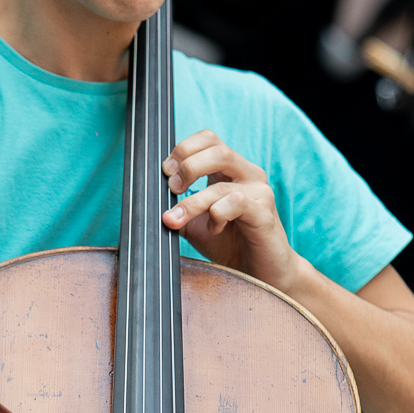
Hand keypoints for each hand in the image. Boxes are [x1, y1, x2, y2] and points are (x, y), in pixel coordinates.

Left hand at [161, 131, 295, 291]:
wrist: (258, 273)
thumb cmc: (228, 244)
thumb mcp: (194, 224)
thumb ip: (177, 209)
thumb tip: (149, 203)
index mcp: (230, 170)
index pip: (209, 139)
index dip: (184, 149)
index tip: (165, 171)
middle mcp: (248, 174)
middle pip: (218, 150)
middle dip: (187, 167)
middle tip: (171, 189)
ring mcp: (259, 192)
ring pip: (221, 183)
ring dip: (192, 202)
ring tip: (176, 219)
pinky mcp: (264, 213)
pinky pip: (236, 203)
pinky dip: (216, 215)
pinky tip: (213, 229)